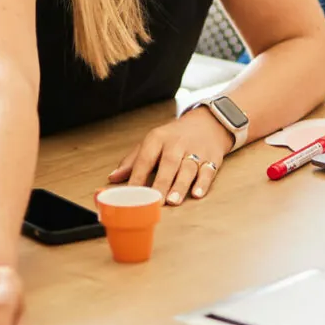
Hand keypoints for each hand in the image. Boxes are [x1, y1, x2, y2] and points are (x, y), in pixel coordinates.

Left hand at [109, 107, 227, 205]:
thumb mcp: (152, 142)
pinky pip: (208, 171)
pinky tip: (197, 193)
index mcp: (157, 139)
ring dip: (180, 185)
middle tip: (155, 201)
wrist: (207, 123)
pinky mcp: (212, 159)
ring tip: (173, 201)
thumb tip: (113, 177)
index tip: (131, 193)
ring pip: (188, 169)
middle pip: (169, 164)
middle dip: (161, 183)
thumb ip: (132, 161)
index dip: (137, 176)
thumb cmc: (174, 137)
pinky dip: (203, 183)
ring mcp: (195, 151)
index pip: (145, 158)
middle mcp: (176, 144)